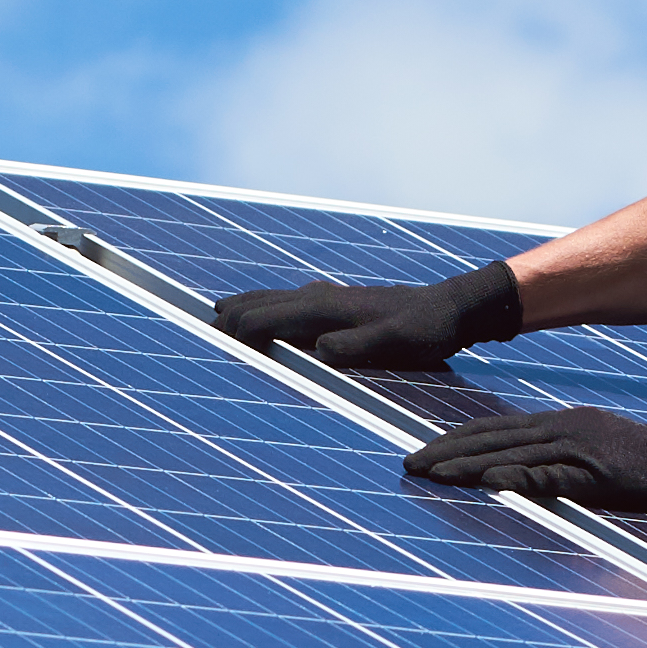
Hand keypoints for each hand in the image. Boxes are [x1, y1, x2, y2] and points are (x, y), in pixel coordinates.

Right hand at [212, 261, 521, 370]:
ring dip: (244, 308)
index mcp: (326, 309)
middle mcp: (320, 298)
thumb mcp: (399, 343)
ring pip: (273, 299)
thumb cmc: (427, 329)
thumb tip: (320, 349)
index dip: (236, 332)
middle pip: (260, 304)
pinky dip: (266, 308)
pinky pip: (289, 304)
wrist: (453, 307)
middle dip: (228, 317)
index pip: (265, 318)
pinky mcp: (336, 304)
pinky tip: (266, 315)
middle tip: (193, 330)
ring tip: (215, 315)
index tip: (208, 344)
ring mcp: (327, 298)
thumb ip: (360, 345)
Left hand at [400, 397, 646, 513]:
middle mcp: (560, 429)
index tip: (420, 454)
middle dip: (447, 452)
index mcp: (555, 424)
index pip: (492, 429)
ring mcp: (578, 449)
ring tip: (433, 474)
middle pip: (492, 439)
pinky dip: (520, 478)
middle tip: (408, 466)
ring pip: (512, 455)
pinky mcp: (597, 474)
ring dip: (469, 465)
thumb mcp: (587, 453)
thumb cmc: (637, 460)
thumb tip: (510, 473)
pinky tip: (493, 483)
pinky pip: (553, 476)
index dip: (452, 441)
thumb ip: (550, 460)